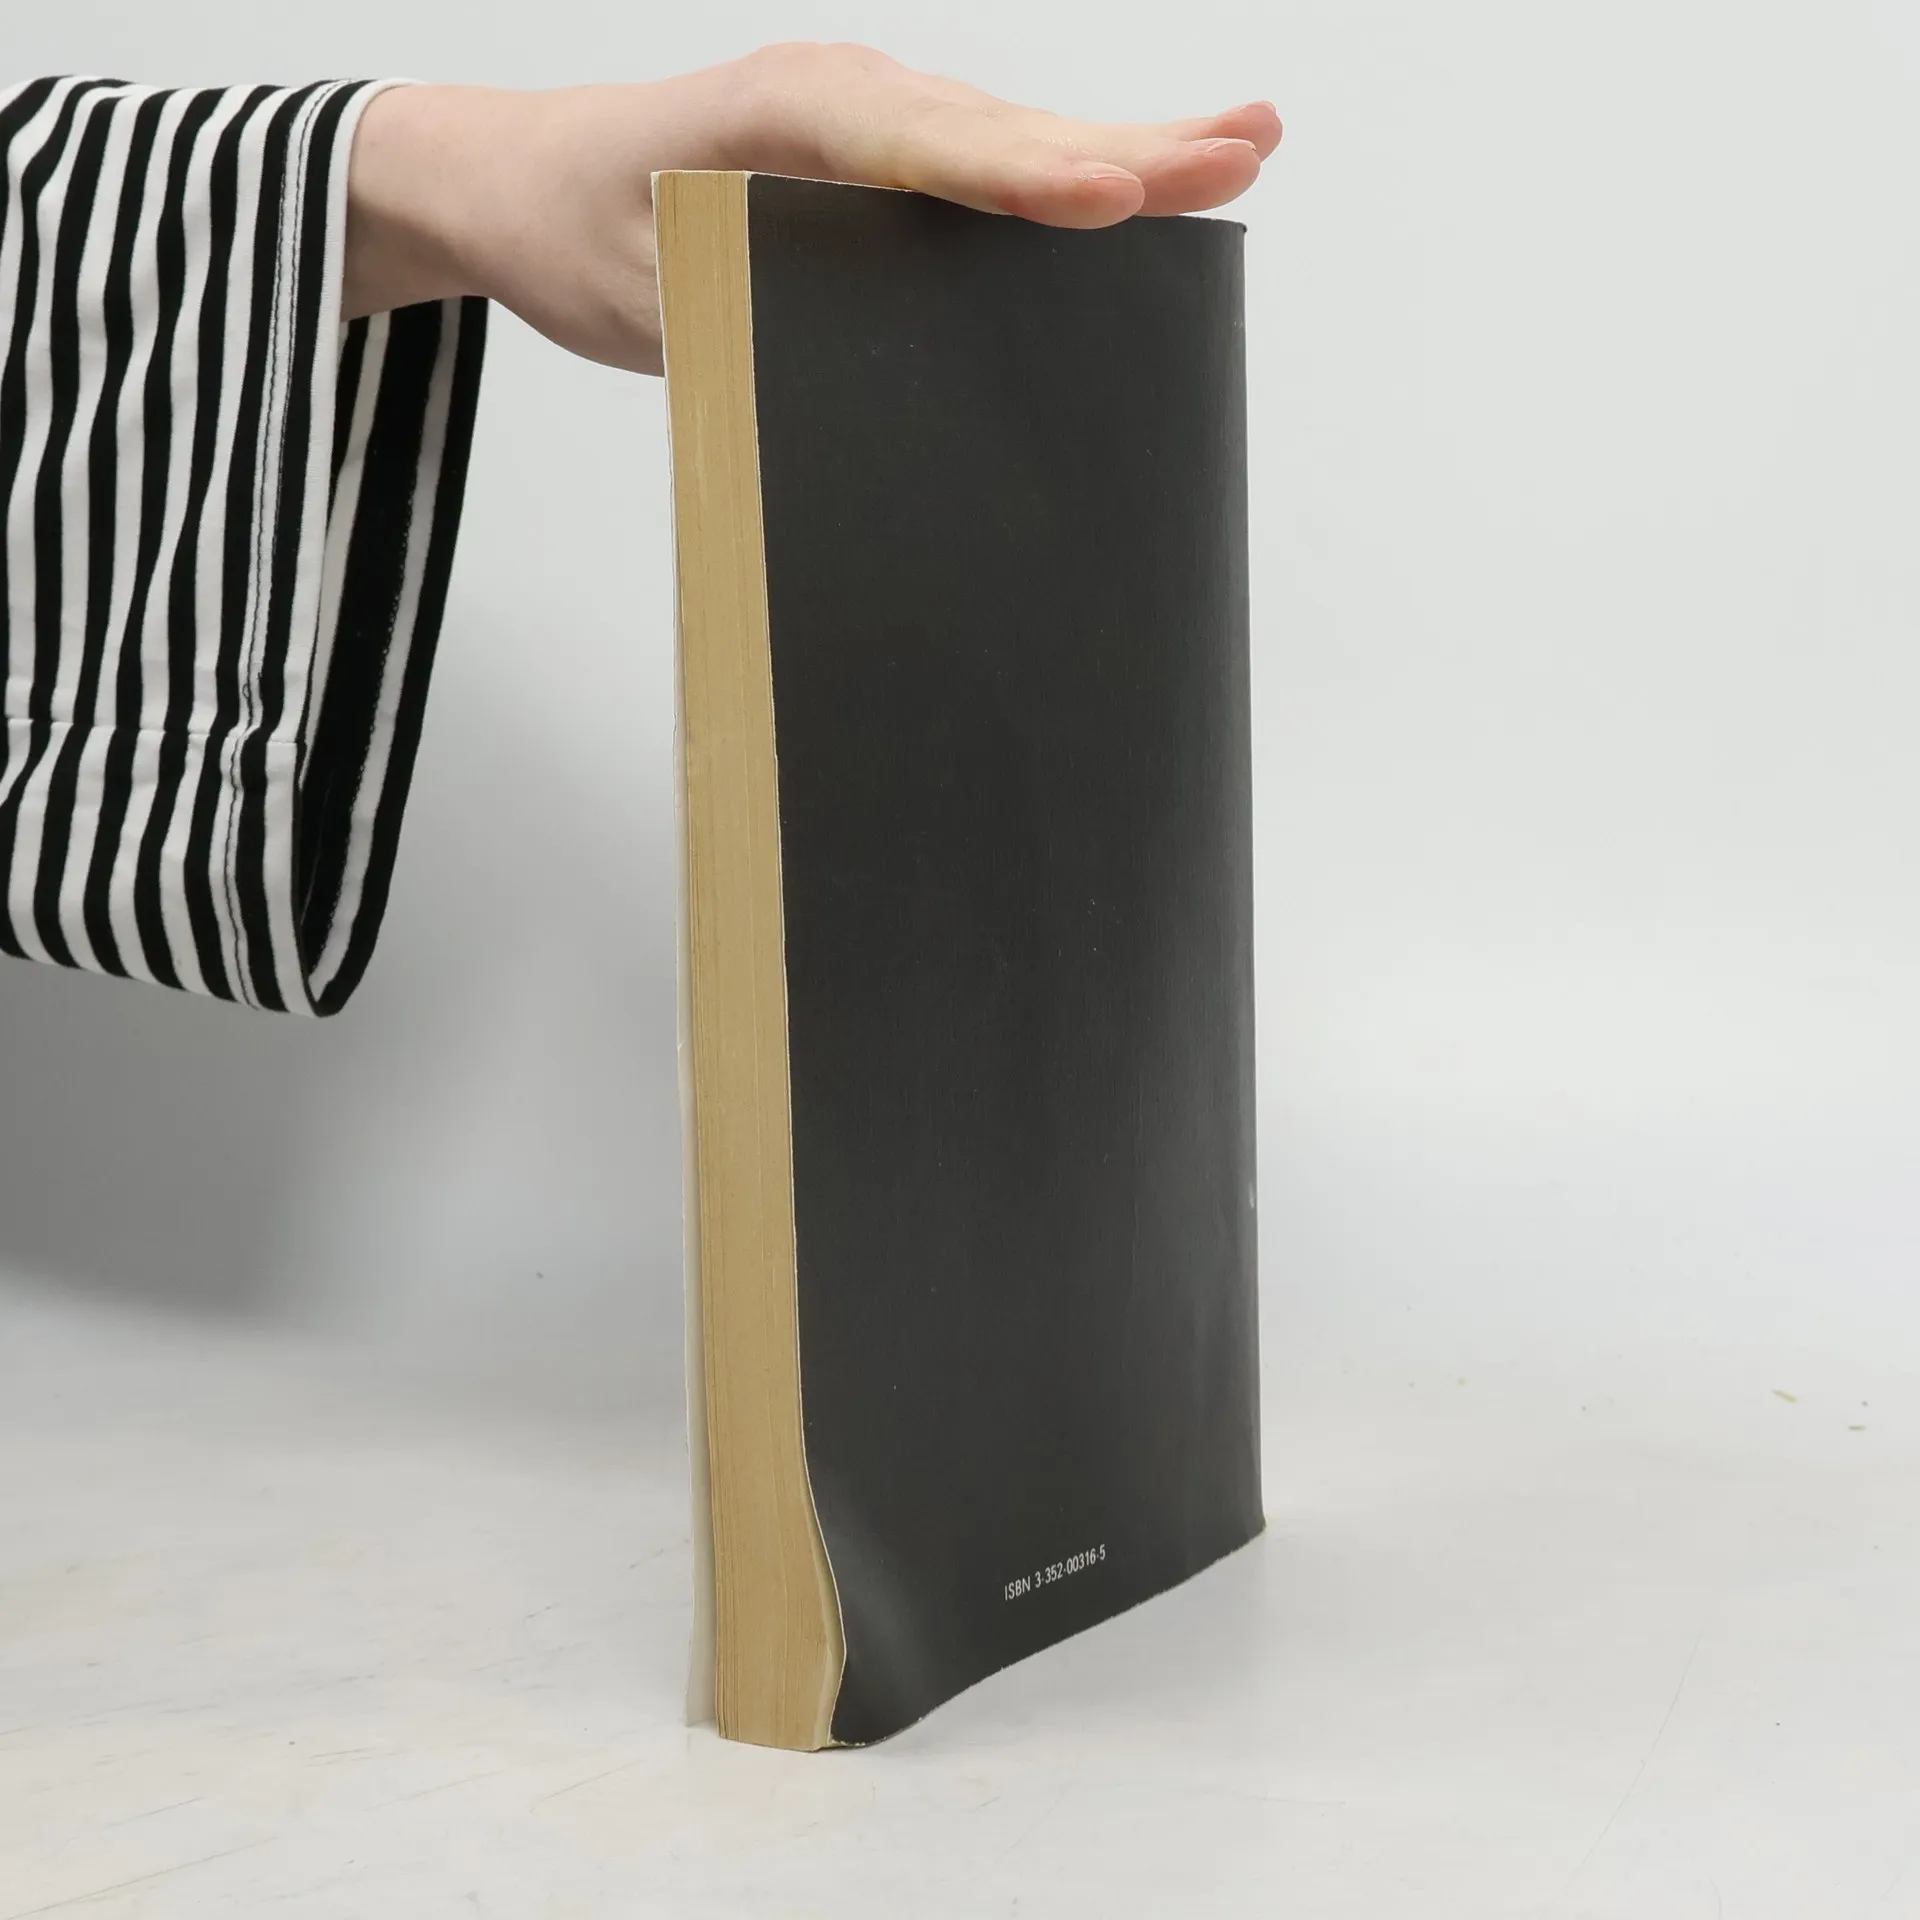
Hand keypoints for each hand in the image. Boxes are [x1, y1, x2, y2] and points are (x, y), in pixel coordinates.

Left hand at [344, 45, 1280, 373]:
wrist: (516, 180)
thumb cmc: (573, 229)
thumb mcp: (644, 293)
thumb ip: (746, 312)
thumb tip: (852, 370)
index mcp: (784, 115)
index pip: (926, 148)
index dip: (1025, 177)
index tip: (1113, 197)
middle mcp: (843, 97)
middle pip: (1006, 130)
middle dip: (1132, 145)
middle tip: (1244, 148)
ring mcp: (866, 116)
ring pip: (1014, 136)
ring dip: (1127, 145)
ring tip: (1240, 145)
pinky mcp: (873, 151)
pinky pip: (987, 157)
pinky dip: (1069, 170)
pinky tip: (1138, 178)